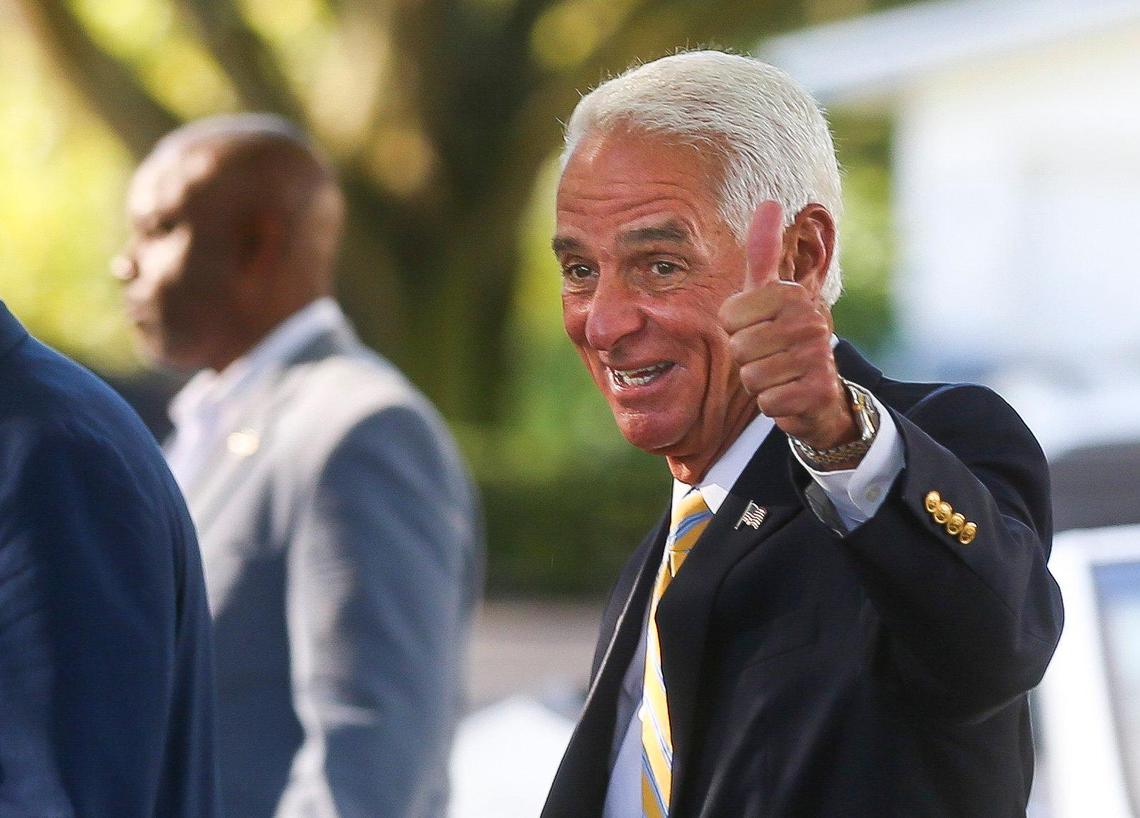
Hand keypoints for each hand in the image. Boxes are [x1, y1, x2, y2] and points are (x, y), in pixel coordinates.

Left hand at [718, 201, 855, 450]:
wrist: (820, 392)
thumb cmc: (784, 339)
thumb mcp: (771, 294)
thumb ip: (765, 253)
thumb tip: (771, 201)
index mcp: (791, 294)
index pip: (729, 317)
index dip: (736, 331)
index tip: (759, 330)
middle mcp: (809, 320)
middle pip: (739, 348)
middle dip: (748, 360)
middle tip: (770, 357)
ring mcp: (816, 356)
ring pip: (752, 376)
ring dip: (760, 383)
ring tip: (780, 374)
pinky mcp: (817, 391)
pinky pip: (768, 401)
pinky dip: (773, 404)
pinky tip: (790, 394)